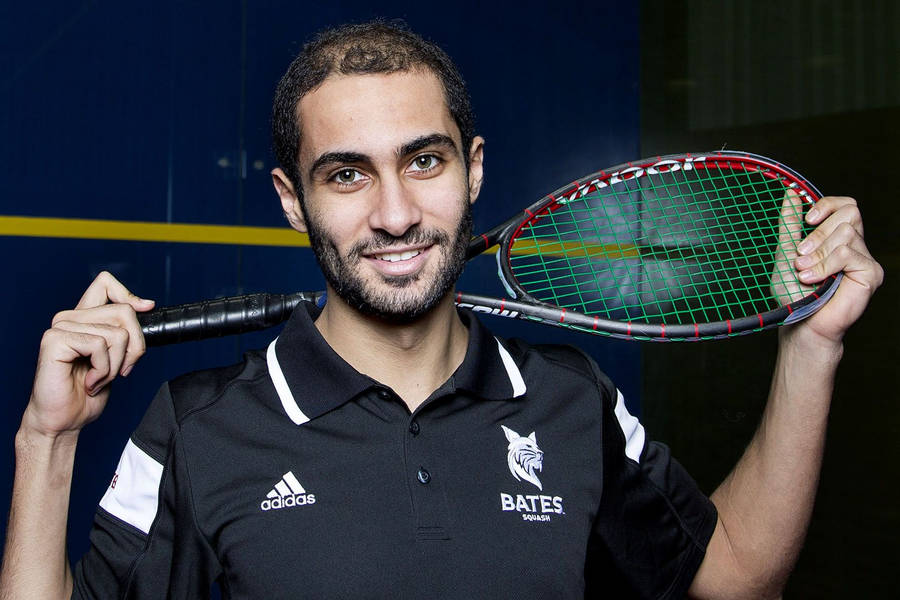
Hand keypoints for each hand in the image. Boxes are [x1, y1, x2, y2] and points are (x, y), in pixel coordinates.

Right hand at [22, 272, 154, 437]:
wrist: (64, 420)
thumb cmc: (87, 393)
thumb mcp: (117, 358)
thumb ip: (125, 332)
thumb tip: (147, 304)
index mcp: (84, 318)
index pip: (106, 283)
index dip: (129, 295)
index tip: (145, 309)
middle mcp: (70, 317)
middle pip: (124, 312)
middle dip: (135, 347)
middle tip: (120, 370)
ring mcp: (61, 327)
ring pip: (117, 333)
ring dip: (116, 365)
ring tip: (99, 378)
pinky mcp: (55, 339)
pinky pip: (100, 346)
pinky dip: (103, 370)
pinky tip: (89, 382)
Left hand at [774, 194, 882, 347]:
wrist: (800, 322)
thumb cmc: (794, 291)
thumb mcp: (786, 250)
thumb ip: (790, 223)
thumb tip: (791, 193)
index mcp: (837, 238)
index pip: (846, 205)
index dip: (828, 204)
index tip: (807, 218)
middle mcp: (855, 245)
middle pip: (849, 213)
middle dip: (819, 232)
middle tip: (801, 255)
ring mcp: (865, 258)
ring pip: (848, 233)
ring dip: (819, 252)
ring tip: (805, 273)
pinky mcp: (871, 273)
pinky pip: (849, 253)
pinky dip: (826, 264)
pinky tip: (814, 280)